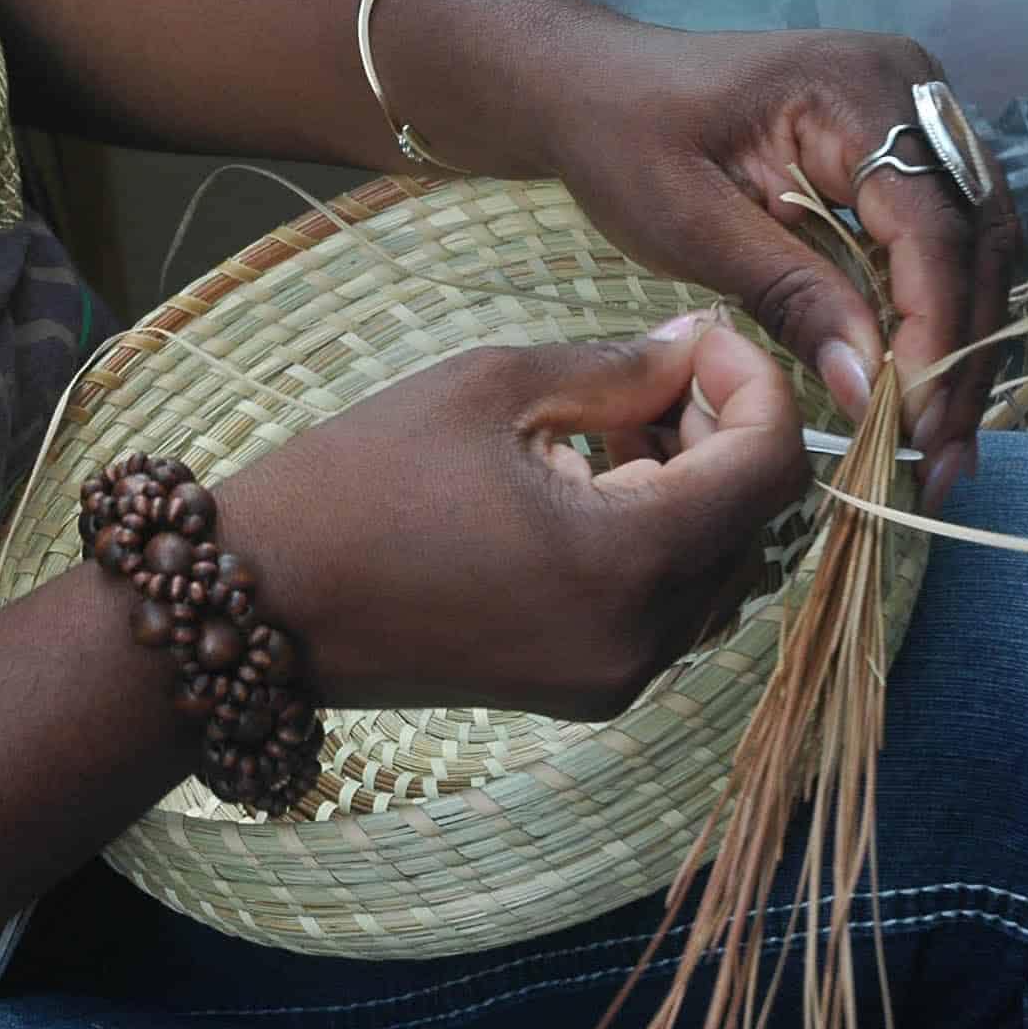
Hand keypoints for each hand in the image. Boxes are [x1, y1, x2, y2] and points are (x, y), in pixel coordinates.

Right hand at [220, 315, 804, 719]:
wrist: (256, 599)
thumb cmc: (358, 482)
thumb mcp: (488, 391)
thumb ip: (613, 369)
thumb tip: (691, 350)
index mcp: (628, 563)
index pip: (770, 468)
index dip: (754, 385)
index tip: (697, 339)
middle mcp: (643, 640)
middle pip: (752, 523)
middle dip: (722, 432)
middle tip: (652, 371)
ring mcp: (614, 677)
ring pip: (714, 567)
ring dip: (689, 486)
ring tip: (605, 424)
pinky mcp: (581, 689)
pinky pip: (663, 606)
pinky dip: (650, 536)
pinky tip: (577, 484)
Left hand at [541, 24, 1022, 509]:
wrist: (590, 87)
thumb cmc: (622, 140)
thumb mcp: (691, 223)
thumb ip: (789, 294)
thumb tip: (871, 386)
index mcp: (856, 86)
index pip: (931, 224)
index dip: (934, 329)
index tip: (918, 420)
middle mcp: (910, 88)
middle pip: (975, 237)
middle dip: (964, 353)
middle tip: (944, 457)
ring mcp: (915, 116)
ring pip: (973, 247)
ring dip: (962, 345)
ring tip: (941, 443)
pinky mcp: (901, 151)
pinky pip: (940, 241)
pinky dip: (934, 316)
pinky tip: (920, 390)